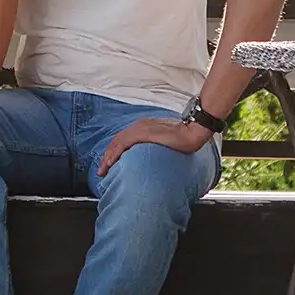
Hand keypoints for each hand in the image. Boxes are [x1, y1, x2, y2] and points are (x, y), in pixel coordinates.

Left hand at [96, 118, 212, 176]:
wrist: (193, 131)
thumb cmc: (185, 136)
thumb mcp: (166, 140)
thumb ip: (157, 144)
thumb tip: (155, 155)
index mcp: (144, 125)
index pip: (123, 138)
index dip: (114, 151)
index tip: (109, 162)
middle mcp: (139, 125)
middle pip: (116, 140)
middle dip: (107, 155)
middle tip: (102, 169)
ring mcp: (140, 128)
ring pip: (116, 143)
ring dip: (107, 157)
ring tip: (103, 169)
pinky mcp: (142, 133)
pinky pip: (122, 144)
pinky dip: (114, 154)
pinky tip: (109, 163)